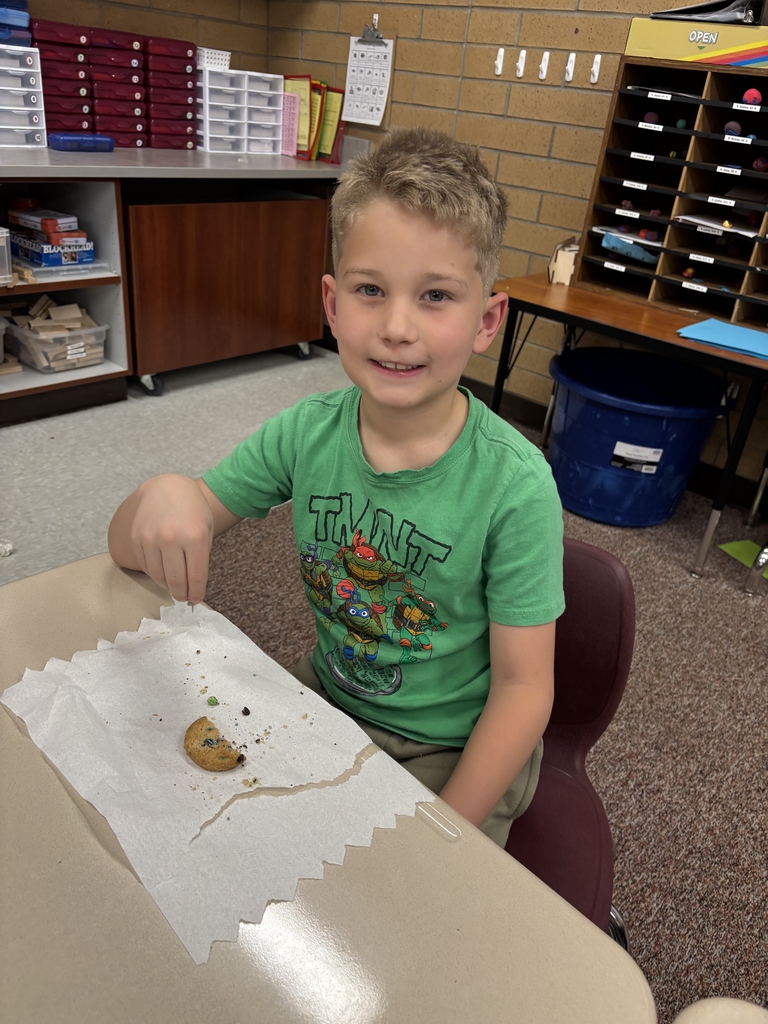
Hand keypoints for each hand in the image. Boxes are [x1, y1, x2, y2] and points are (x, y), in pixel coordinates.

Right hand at [110, 474, 213, 603]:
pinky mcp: (137, 538)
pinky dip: (155, 574)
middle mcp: (172, 538)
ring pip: (159, 576)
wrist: (166, 488)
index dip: (196, 592)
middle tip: (184, 598)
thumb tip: (193, 585)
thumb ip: (201, 555)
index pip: (196, 576)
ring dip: (168, 586)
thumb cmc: (192, 510)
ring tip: (174, 587)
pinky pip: (146, 566)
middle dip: (182, 594)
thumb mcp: (206, 529)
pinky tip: (162, 573)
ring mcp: (151, 538)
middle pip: (176, 580)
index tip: (196, 599)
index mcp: (195, 536)